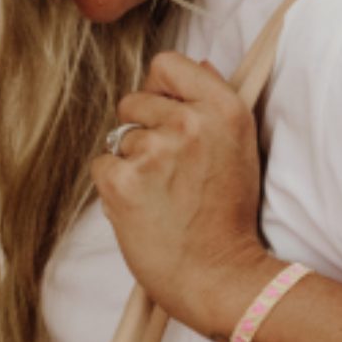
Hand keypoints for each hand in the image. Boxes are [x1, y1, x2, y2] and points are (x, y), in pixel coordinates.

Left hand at [91, 51, 273, 334]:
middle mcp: (191, 122)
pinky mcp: (123, 180)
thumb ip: (214, 105)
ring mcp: (154, 150)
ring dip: (132, 164)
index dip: (160, 89)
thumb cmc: (228, 220)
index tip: (168, 118)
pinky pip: (102, 166)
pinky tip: (143, 210)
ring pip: (119, 137)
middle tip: (170, 174)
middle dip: (143, 130)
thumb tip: (198, 64)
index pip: (167, 64)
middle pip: (135, 99)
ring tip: (162, 198)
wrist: (219, 277)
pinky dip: (116, 188)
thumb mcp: (239, 151)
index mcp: (225, 109)